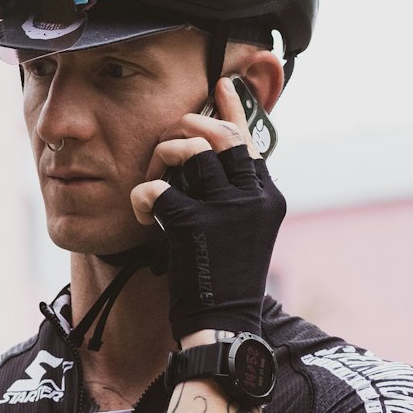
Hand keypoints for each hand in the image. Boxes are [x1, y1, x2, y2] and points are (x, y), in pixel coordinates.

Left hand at [131, 77, 284, 342]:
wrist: (222, 326)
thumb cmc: (225, 282)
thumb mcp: (243, 233)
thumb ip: (236, 197)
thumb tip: (212, 163)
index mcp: (269, 199)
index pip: (252, 141)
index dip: (233, 110)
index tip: (221, 85)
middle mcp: (254, 198)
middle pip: (223, 136)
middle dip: (193, 124)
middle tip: (176, 128)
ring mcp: (227, 209)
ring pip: (191, 151)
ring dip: (165, 154)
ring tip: (155, 172)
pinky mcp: (195, 223)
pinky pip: (158, 188)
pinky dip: (143, 195)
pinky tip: (144, 213)